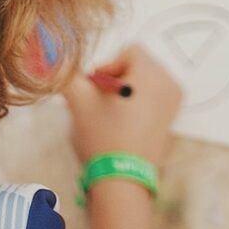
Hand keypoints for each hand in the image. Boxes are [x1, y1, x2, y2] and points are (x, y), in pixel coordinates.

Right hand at [62, 45, 182, 167]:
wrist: (123, 176)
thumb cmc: (103, 136)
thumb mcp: (79, 100)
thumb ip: (66, 73)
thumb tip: (55, 57)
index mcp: (151, 74)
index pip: (129, 51)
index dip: (108, 67)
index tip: (99, 90)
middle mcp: (169, 82)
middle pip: (138, 63)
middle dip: (118, 78)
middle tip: (104, 103)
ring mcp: (173, 99)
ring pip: (145, 78)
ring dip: (127, 88)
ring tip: (114, 113)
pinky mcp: (172, 114)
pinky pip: (153, 92)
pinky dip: (138, 99)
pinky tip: (126, 120)